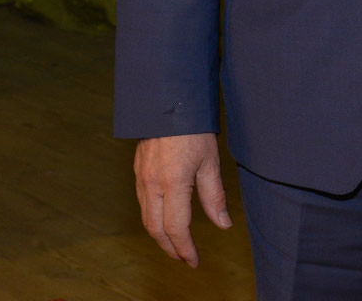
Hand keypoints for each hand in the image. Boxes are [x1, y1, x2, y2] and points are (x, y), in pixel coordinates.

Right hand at [134, 132, 230, 265]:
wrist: (168, 100)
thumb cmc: (193, 128)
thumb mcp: (210, 162)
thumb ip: (214, 196)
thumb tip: (223, 224)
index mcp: (173, 183)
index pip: (177, 228)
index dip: (185, 249)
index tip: (194, 261)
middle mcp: (152, 184)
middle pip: (156, 229)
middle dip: (170, 248)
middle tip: (184, 258)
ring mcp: (142, 177)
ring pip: (146, 217)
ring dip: (160, 236)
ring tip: (175, 244)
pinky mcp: (138, 171)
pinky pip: (142, 203)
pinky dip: (152, 218)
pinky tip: (164, 219)